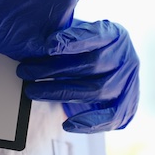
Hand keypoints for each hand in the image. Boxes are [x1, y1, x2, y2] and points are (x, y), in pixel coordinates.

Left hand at [17, 20, 139, 132]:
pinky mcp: (127, 105)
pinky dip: (88, 122)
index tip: (48, 45)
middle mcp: (125, 57)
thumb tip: (37, 40)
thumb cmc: (88, 47)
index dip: (73, 40)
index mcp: (114, 34)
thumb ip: (65, 32)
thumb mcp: (79, 31)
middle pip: (91, 64)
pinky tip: (67, 123)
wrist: (113, 65)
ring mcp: (128, 82)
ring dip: (59, 93)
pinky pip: (111, 116)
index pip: (95, 35)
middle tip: (26, 70)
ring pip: (95, 90)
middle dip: (54, 69)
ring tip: (33, 91)